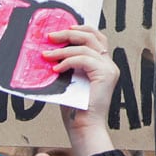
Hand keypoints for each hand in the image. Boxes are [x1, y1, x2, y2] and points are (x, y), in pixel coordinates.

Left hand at [45, 27, 119, 155]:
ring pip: (86, 46)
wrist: (83, 126)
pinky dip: (67, 61)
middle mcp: (109, 64)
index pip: (96, 37)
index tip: (62, 29)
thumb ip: (69, 64)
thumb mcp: (70, 79)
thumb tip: (52, 48)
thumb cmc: (74, 107)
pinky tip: (56, 69)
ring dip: (62, 49)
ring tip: (47, 55)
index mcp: (103, 64)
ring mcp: (109, 69)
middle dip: (69, 33)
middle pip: (93, 36)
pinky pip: (84, 59)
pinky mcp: (105, 75)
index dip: (81, 29)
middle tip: (51, 36)